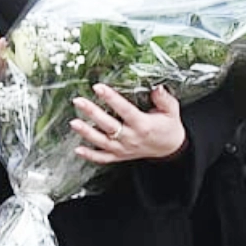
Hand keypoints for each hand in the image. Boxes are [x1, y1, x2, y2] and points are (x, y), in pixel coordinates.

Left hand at [71, 84, 186, 164]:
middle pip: (109, 126)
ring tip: (74, 122)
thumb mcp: (172, 111)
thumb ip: (164, 99)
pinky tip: (78, 150)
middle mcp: (132, 138)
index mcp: (143, 125)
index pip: (125, 110)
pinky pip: (104, 158)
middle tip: (79, 101)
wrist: (170, 148)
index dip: (111, 98)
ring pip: (103, 142)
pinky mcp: (120, 156)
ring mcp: (124, 149)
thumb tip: (157, 87)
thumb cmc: (169, 126)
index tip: (98, 87)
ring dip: (87, 133)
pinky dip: (90, 156)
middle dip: (92, 113)